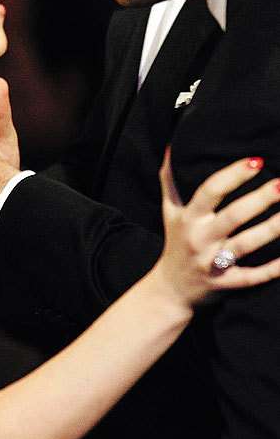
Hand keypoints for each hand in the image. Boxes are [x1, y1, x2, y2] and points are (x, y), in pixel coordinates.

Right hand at [154, 152, 279, 309]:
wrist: (172, 290)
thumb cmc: (176, 243)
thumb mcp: (169, 211)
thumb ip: (170, 179)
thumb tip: (173, 147)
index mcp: (189, 218)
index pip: (210, 191)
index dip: (233, 175)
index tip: (256, 161)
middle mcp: (200, 239)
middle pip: (233, 216)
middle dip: (259, 199)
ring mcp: (214, 263)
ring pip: (246, 245)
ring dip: (272, 229)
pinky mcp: (228, 284)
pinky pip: (254, 276)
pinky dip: (274, 268)